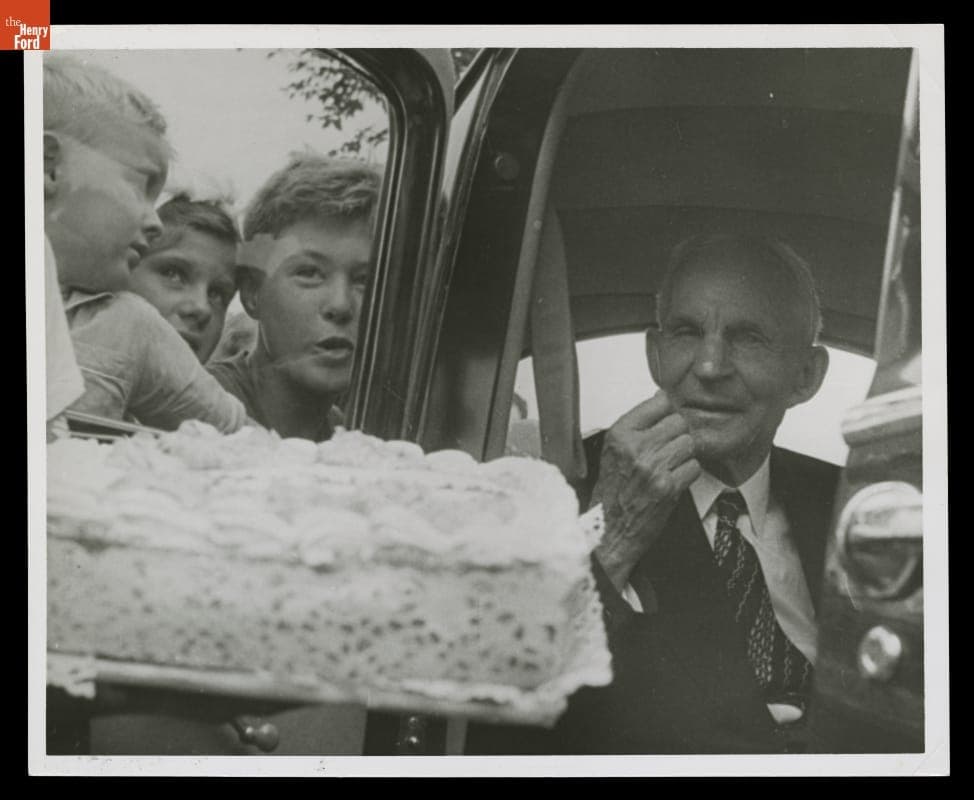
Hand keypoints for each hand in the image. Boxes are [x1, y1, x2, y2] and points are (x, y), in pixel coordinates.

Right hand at [592, 391, 701, 591]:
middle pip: (679, 422)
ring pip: (689, 443)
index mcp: (620, 434)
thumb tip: (661, 399)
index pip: (660, 402)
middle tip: (667, 451)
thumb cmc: (613, 490)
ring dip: (684, 456)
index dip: (667, 413)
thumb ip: (637, 425)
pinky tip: (673, 481)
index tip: (664, 424)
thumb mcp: (614, 450)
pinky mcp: (668, 487)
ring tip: (669, 467)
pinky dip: (688, 474)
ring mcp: (652, 467)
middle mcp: (635, 447)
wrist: (610, 529)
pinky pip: (694, 466)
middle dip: (677, 436)